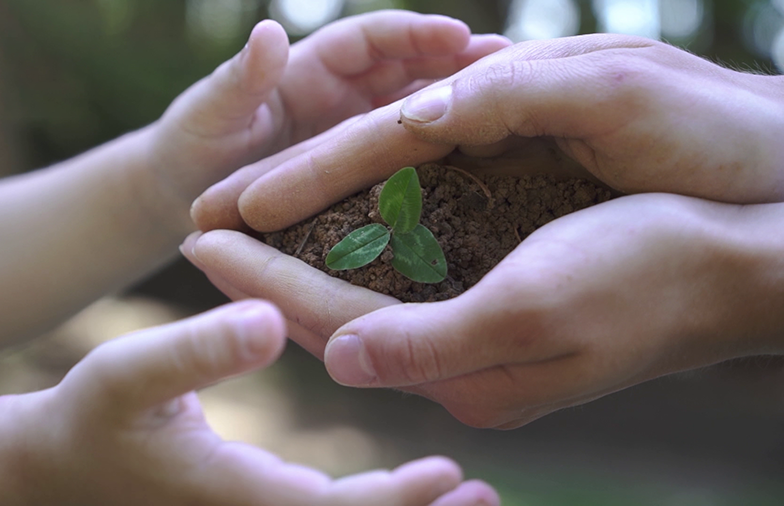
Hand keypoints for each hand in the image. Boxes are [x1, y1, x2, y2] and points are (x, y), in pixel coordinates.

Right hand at [17, 300, 498, 504]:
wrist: (58, 464)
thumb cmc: (93, 414)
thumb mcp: (130, 371)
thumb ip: (197, 350)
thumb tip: (268, 321)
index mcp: (242, 500)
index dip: (401, 504)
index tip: (456, 475)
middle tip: (486, 496)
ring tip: (465, 496)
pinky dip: (371, 505)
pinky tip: (401, 485)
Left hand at [145, 11, 509, 231]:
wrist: (183, 200)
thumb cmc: (188, 148)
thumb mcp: (208, 114)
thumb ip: (239, 80)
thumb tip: (270, 33)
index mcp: (313, 67)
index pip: (374, 38)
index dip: (418, 34)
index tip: (462, 38)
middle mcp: (345, 95)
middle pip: (415, 69)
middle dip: (462, 66)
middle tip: (520, 69)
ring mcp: (358, 134)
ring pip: (421, 115)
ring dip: (465, 110)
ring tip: (525, 115)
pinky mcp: (363, 173)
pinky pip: (408, 162)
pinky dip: (444, 158)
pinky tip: (488, 174)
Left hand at [184, 196, 783, 428]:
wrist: (734, 269)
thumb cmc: (645, 278)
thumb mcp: (532, 314)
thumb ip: (428, 344)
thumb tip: (334, 359)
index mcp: (461, 372)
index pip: (332, 324)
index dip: (260, 280)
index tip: (197, 239)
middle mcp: (462, 363)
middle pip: (338, 313)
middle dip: (266, 270)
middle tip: (200, 231)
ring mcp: (482, 337)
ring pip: (370, 296)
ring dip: (307, 260)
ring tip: (249, 226)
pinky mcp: (503, 307)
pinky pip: (412, 281)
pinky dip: (365, 255)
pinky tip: (334, 232)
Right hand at [192, 34, 783, 234]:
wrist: (783, 183)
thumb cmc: (715, 131)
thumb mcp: (615, 95)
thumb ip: (510, 96)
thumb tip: (411, 118)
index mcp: (498, 102)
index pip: (383, 139)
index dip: (313, 169)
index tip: (245, 200)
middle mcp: (487, 142)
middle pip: (370, 170)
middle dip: (290, 197)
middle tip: (209, 221)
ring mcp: (501, 183)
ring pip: (392, 209)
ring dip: (320, 230)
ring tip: (252, 247)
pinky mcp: (522, 218)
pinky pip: (433, 236)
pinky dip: (379, 251)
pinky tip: (341, 271)